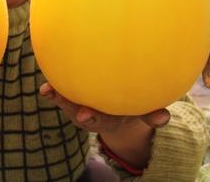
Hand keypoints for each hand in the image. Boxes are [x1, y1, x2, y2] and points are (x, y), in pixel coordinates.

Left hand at [39, 82, 169, 167]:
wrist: (112, 105)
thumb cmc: (129, 105)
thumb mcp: (141, 109)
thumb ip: (152, 114)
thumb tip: (164, 118)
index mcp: (112, 119)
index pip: (109, 120)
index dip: (98, 118)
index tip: (91, 116)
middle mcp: (95, 115)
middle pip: (89, 117)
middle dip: (86, 116)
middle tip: (83, 114)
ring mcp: (81, 107)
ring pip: (71, 105)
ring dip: (60, 100)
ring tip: (49, 91)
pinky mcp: (70, 96)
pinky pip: (61, 94)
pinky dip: (52, 92)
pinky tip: (45, 89)